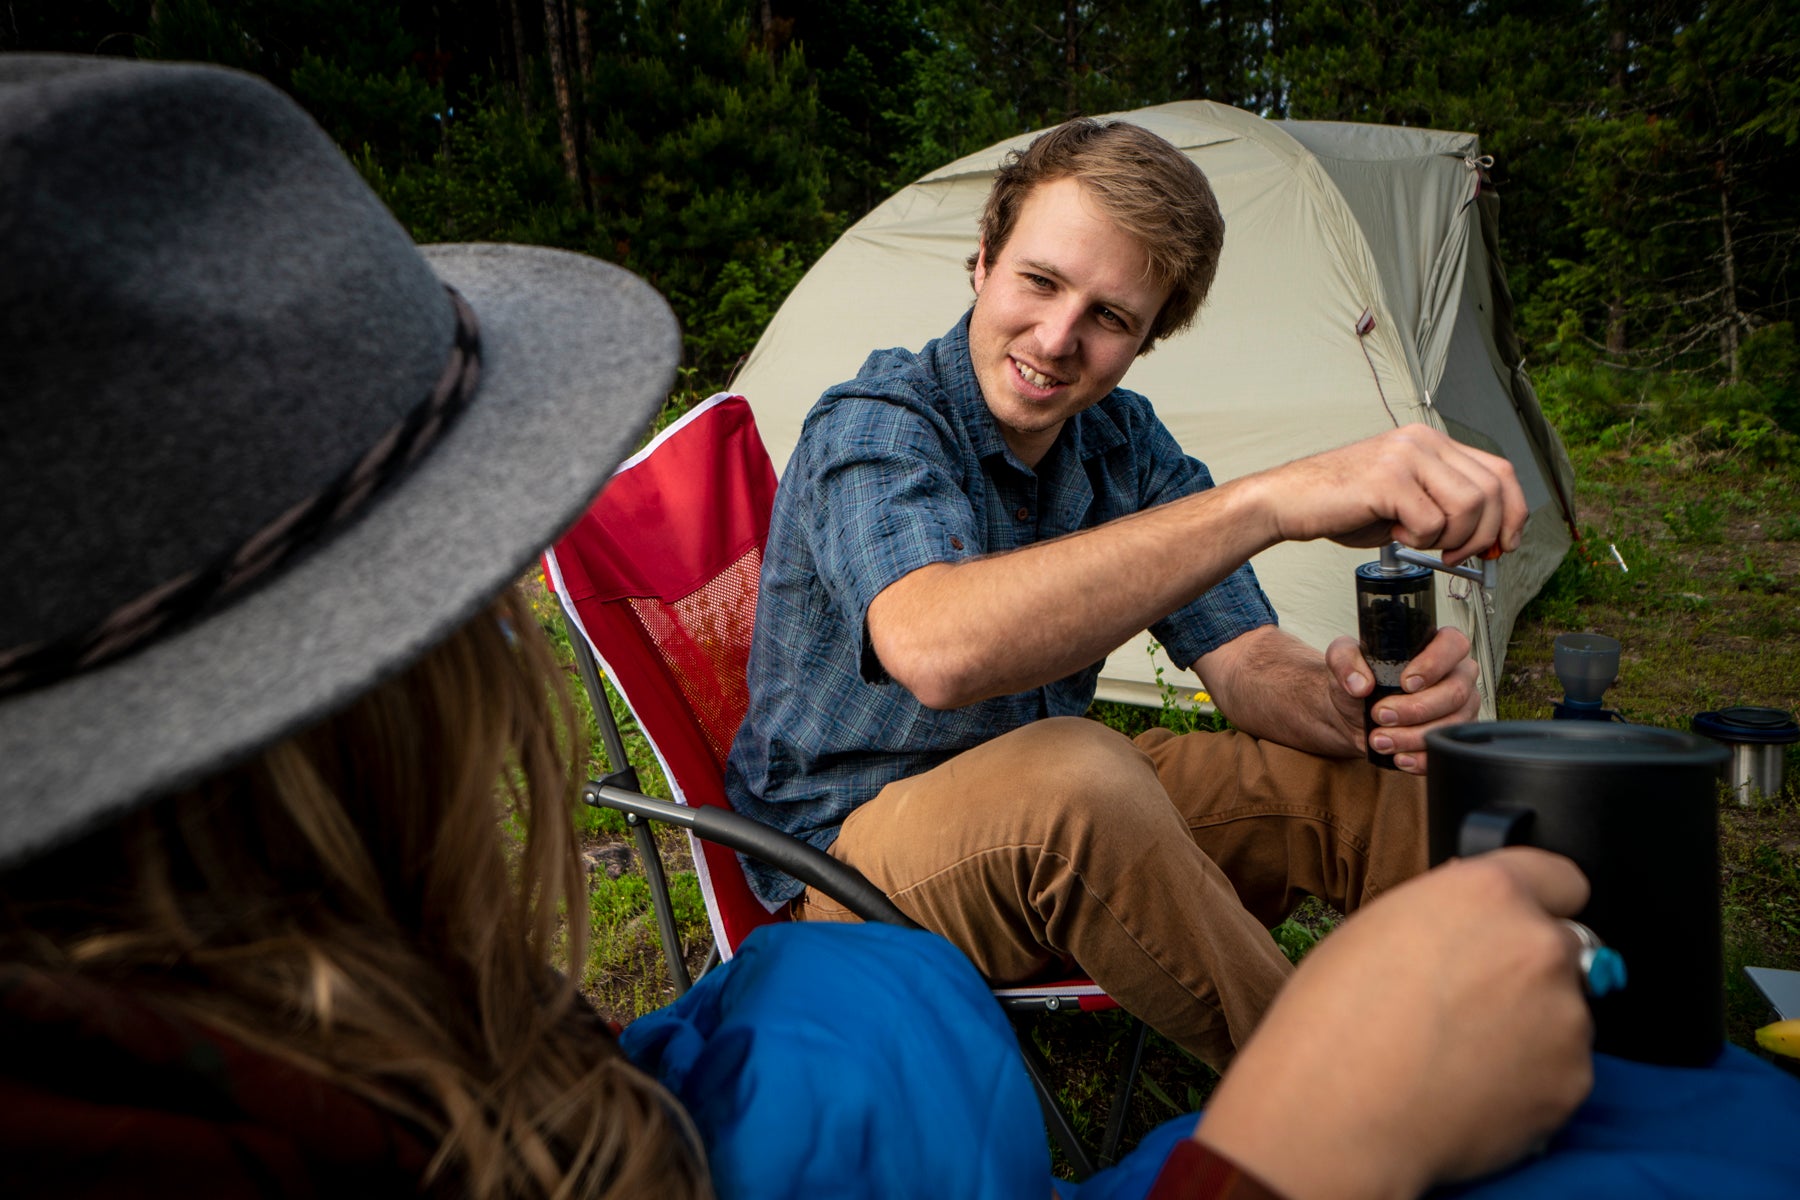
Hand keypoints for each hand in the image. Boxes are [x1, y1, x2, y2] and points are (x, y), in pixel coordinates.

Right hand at [1193, 849, 1594, 1199]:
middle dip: (1531, 971)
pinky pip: (1562, 1072)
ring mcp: (1566, 1017)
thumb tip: (1473, 930)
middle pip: (1565, 948)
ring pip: (1565, 1014)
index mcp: (1488, 892)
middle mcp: (1540, 945)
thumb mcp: (1380, 928)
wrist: (1337, 1113)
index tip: (1520, 926)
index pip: (1560, 877)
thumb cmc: (1334, 1019)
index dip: (1538, 904)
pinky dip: (1530, 1082)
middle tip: (1473, 1005)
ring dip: (1532, 1029)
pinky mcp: (1573, 1083)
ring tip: (1461, 1058)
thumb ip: (1449, 918)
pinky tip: (1472, 1093)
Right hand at [1251, 425, 1527, 567]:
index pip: (1500, 472)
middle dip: (1485, 536)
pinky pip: (1430, 522)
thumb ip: (1444, 508)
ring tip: (1418, 543)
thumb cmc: (1341, 505)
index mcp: (1431, 442)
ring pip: (1469, 506)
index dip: (1513, 514)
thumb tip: (1485, 541)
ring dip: (1451, 539)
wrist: (1286, 501)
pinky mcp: (1388, 479)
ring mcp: (1406, 456)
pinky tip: (1394, 535)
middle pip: (1492, 490)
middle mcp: (1423, 441)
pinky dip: (1419, 540)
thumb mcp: (1404, 501)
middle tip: (1457, 556)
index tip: (1503, 546)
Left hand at [1326, 627, 1480, 773]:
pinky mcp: (1454, 736)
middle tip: (1380, 714)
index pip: (1454, 645)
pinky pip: (1447, 749)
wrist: (1353, 714)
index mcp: (1439, 646)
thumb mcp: (1343, 659)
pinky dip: (1421, 757)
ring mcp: (1461, 708)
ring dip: (1412, 736)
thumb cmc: (1359, 678)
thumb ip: (1345, 660)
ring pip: (1451, 724)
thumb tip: (1359, 684)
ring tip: (1379, 739)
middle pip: (1454, 692)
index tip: (1405, 682)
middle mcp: (1457, 675)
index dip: (1434, 664)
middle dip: (1415, 708)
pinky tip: (1398, 757)